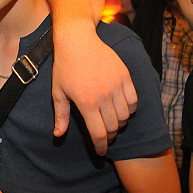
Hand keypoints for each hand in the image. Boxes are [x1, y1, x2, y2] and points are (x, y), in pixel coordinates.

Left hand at [52, 22, 136, 154]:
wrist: (78, 41)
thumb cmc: (65, 67)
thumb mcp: (58, 92)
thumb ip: (61, 116)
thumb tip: (58, 135)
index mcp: (86, 102)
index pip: (99, 133)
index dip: (101, 146)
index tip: (101, 151)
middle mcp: (103, 96)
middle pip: (114, 127)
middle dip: (109, 136)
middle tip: (104, 136)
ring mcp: (116, 85)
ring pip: (125, 116)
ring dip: (119, 123)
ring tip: (111, 122)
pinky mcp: (125, 76)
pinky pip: (133, 101)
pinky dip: (129, 109)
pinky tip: (121, 109)